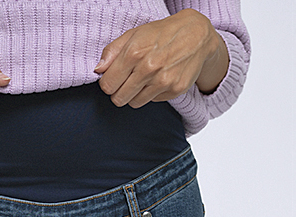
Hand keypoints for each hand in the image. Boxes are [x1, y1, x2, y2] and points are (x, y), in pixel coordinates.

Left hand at [94, 9, 228, 106]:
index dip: (107, 83)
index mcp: (134, 52)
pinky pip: (152, 101)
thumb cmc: (162, 33)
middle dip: (119, 92)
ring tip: (143, 79)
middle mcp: (148, 68)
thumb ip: (113, 51)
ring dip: (135, 94)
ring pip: (134, 103)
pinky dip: (152, 93)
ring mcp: (163, 81)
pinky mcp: (175, 90)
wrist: (196, 34)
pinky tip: (158, 79)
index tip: (113, 79)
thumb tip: (98, 70)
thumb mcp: (134, 34)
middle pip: (119, 98)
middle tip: (126, 82)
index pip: (107, 84)